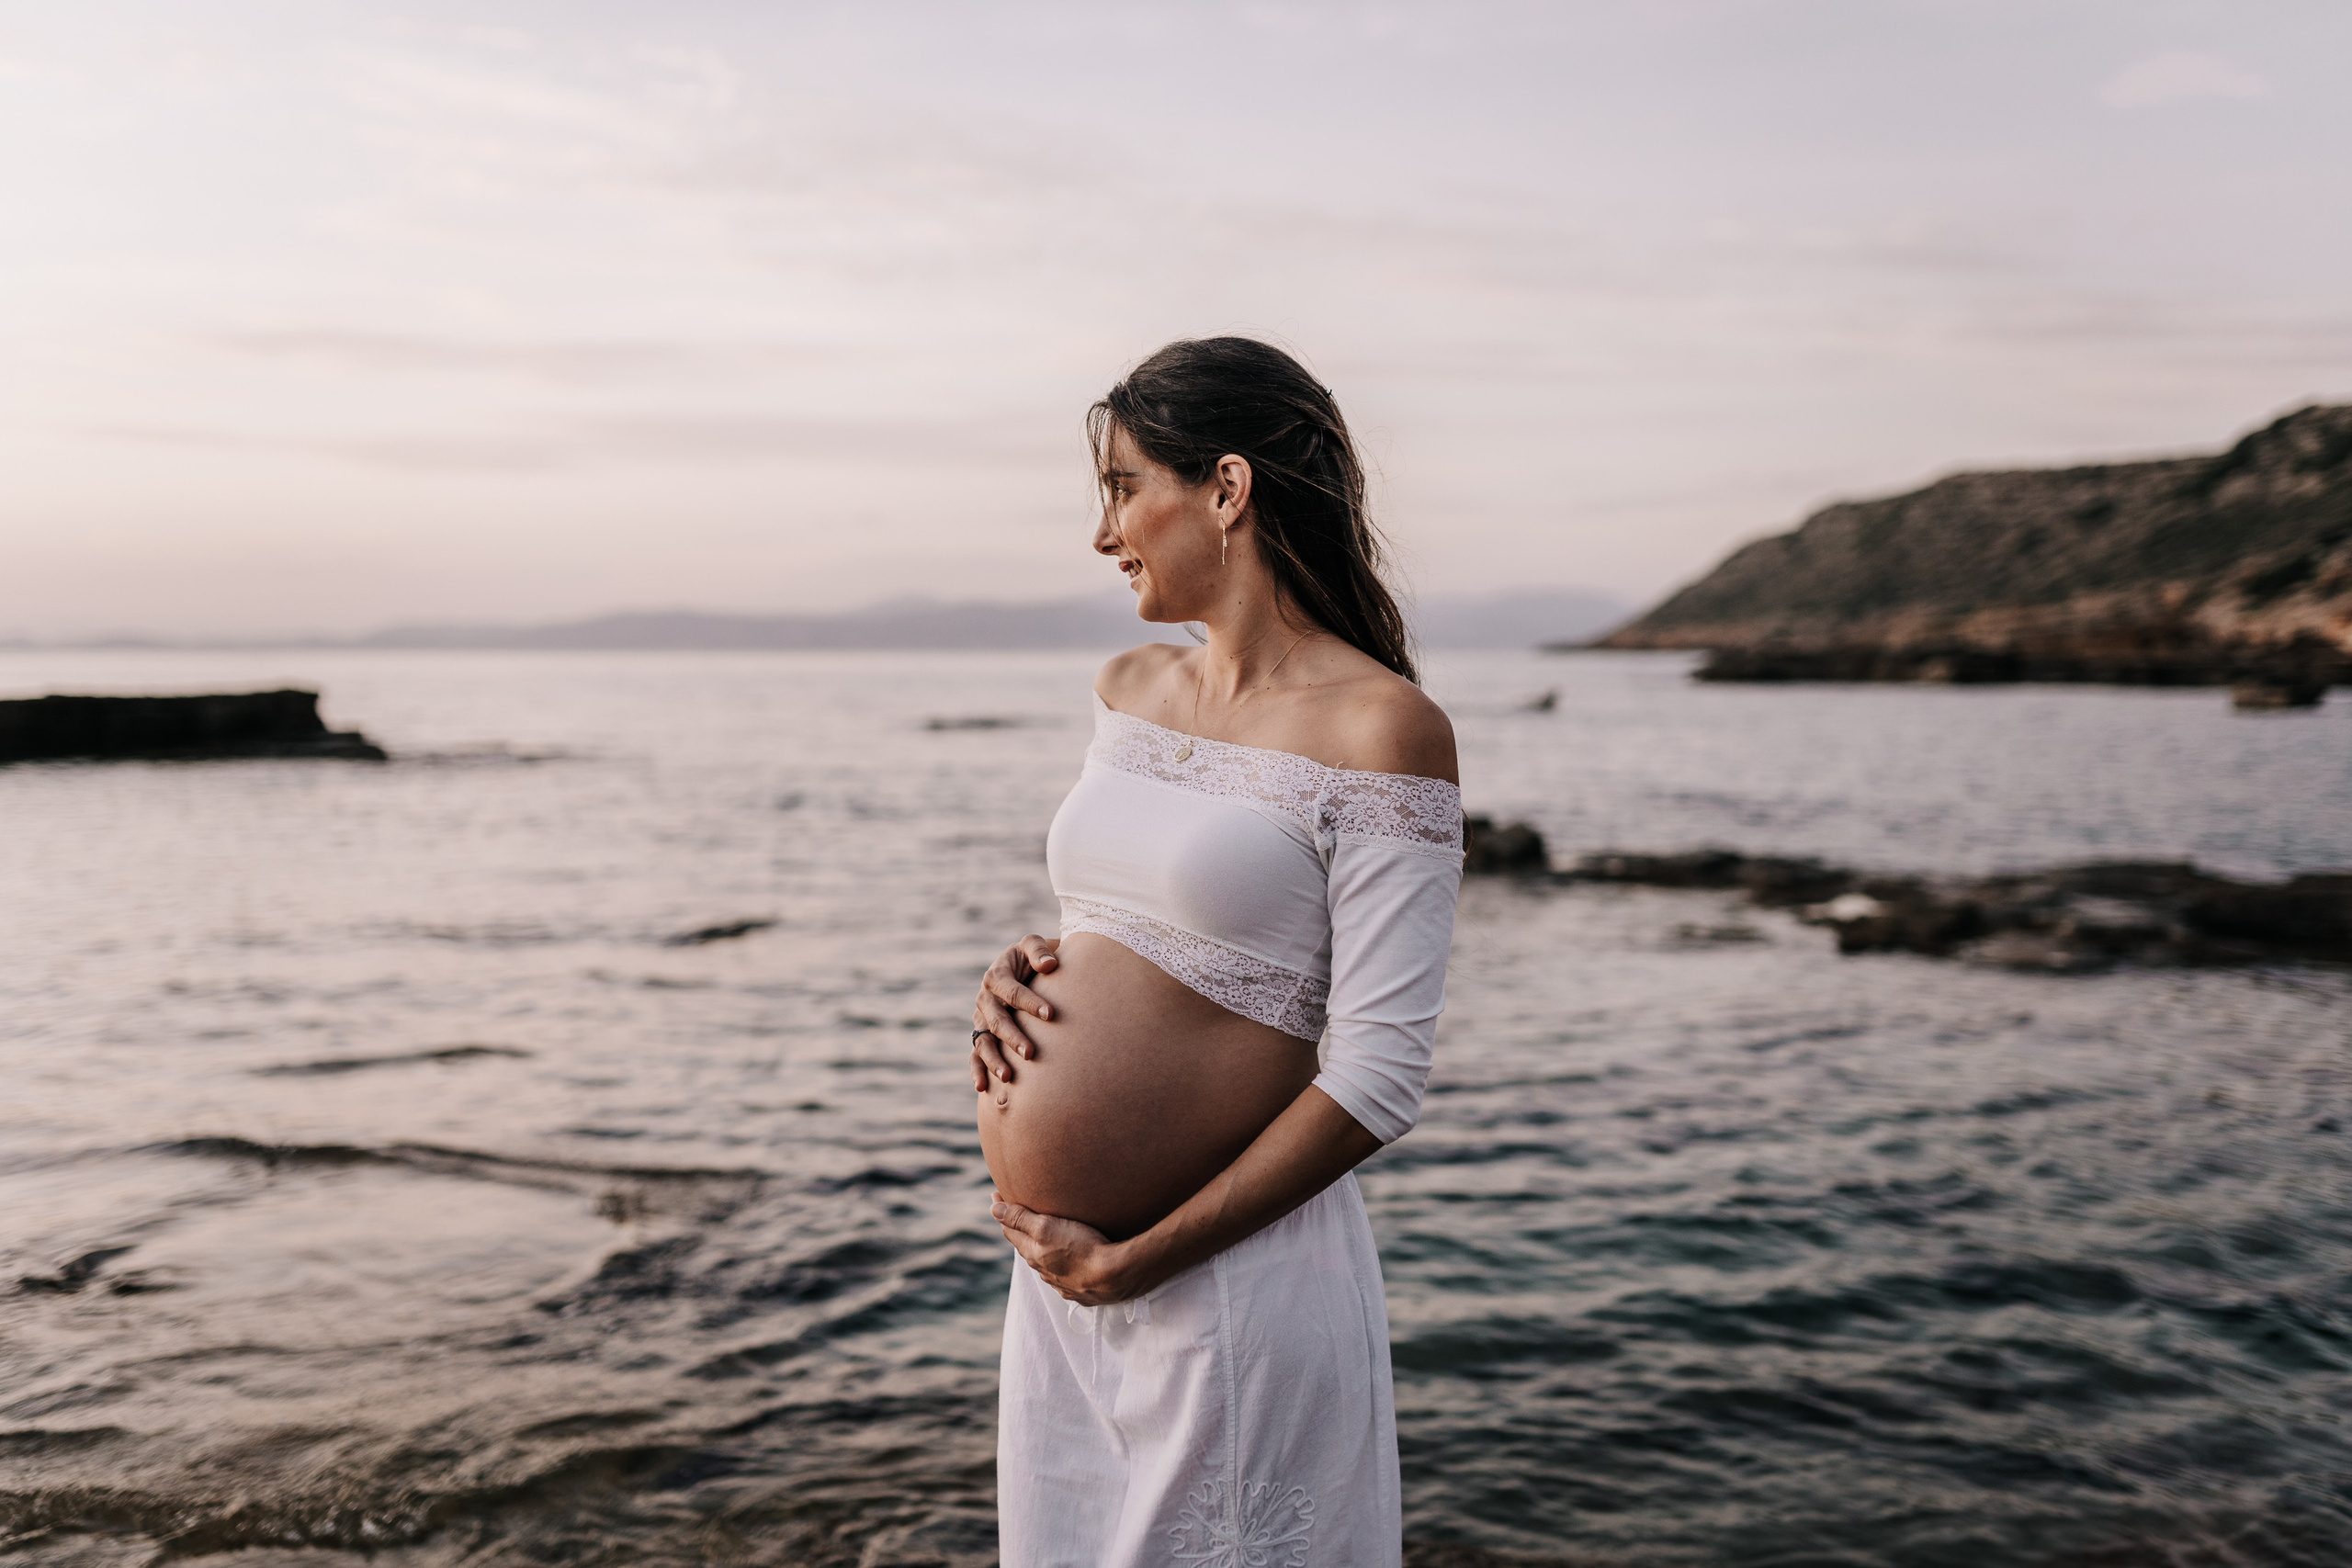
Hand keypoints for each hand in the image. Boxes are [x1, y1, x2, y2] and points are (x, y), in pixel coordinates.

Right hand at [970, 934, 1059, 1093]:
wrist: (1025, 968)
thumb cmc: (1034, 957)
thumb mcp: (1034, 945)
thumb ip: (1039, 950)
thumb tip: (1049, 965)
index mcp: (997, 976)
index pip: (1012, 992)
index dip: (1030, 1003)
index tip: (1051, 1015)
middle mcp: (985, 998)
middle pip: (996, 1020)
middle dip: (1013, 1037)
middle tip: (1031, 1054)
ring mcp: (981, 1018)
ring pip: (983, 1041)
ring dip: (994, 1059)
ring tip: (1008, 1077)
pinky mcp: (981, 1033)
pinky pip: (975, 1054)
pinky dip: (977, 1070)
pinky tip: (982, 1088)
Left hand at [992, 1193, 1147, 1304]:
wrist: (1115, 1277)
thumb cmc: (1081, 1247)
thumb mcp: (1047, 1227)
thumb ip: (1020, 1219)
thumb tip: (994, 1209)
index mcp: (1033, 1254)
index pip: (1010, 1231)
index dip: (1002, 1212)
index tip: (997, 1195)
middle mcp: (1044, 1271)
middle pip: (1026, 1247)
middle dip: (1021, 1230)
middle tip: (1019, 1212)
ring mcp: (1062, 1284)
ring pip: (1046, 1264)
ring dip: (1043, 1250)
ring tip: (1047, 1236)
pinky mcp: (1081, 1291)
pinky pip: (1065, 1278)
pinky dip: (1062, 1266)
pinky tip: (1070, 1262)